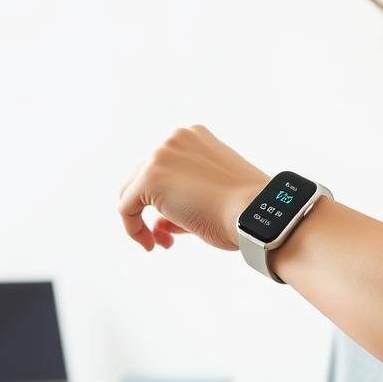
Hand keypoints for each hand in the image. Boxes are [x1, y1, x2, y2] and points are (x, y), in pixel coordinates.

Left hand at [118, 125, 268, 251]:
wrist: (256, 212)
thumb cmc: (245, 210)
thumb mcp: (213, 197)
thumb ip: (183, 203)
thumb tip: (160, 223)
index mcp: (195, 137)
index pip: (166, 169)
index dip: (166, 199)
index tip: (179, 223)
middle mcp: (175, 140)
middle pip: (145, 177)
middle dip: (153, 210)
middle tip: (168, 238)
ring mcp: (161, 156)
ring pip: (131, 191)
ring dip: (142, 219)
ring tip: (161, 243)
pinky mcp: (149, 178)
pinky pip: (126, 206)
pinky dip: (133, 228)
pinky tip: (151, 244)